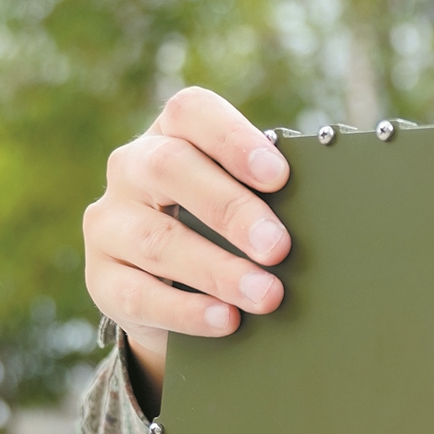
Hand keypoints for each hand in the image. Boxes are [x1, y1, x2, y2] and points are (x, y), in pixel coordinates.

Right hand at [84, 89, 292, 402]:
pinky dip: (188, 311)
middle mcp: (131, 168)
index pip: (190, 112)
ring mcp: (109, 222)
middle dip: (231, 209)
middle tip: (279, 246)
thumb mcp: (240, 200)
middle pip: (170, 170)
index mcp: (170, 134)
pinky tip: (227, 320)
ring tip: (267, 295)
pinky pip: (139, 294)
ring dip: (218, 269)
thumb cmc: (221, 229)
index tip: (279, 176)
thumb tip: (331, 213)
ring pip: (157, 240)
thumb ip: (268, 196)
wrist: (166, 288)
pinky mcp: (101, 278)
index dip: (234, 139)